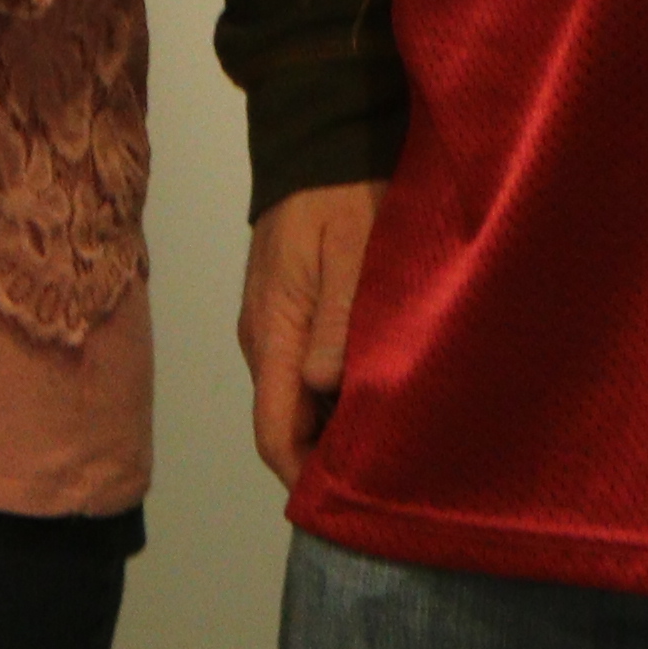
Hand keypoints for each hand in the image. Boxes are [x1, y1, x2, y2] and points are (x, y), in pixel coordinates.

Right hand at [240, 182, 377, 484]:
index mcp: (273, 332)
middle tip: (383, 480)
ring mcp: (270, 326)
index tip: (344, 505)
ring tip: (385, 444)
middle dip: (322, 459)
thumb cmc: (341, 194)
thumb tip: (322, 385)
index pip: (273, 430)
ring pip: (293, 399)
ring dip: (329, 427)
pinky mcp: (285, 312)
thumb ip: (335, 318)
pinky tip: (372, 396)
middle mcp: (261, 339)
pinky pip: (299, 372)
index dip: (301, 475)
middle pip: (284, 423)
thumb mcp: (350, 251)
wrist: (316, 143)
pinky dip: (329, 396)